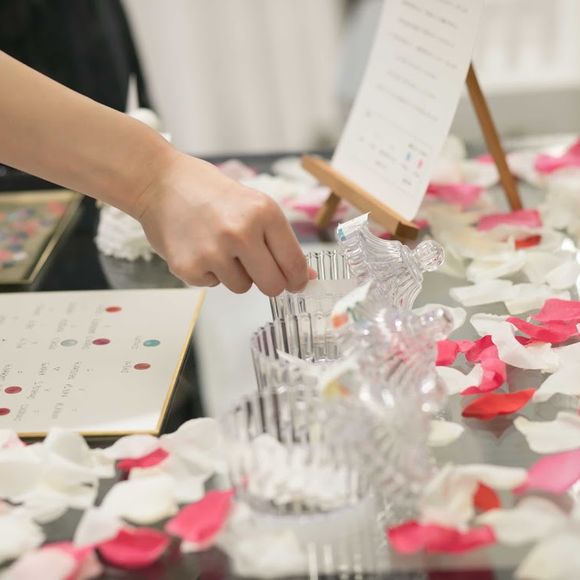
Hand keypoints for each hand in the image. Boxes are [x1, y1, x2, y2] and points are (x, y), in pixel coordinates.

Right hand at [136, 151, 310, 295]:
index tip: (296, 283)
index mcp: (264, 213)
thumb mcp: (254, 206)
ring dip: (235, 274)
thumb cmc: (210, 192)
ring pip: (242, 288)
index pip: (293, 263)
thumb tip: (307, 275)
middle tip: (258, 270)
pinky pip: (212, 285)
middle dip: (270, 283)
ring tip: (218, 246)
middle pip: (272, 286)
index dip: (297, 279)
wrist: (160, 182)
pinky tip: (198, 248)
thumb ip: (281, 242)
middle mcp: (241, 233)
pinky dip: (208, 273)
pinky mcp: (189, 267)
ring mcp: (213, 252)